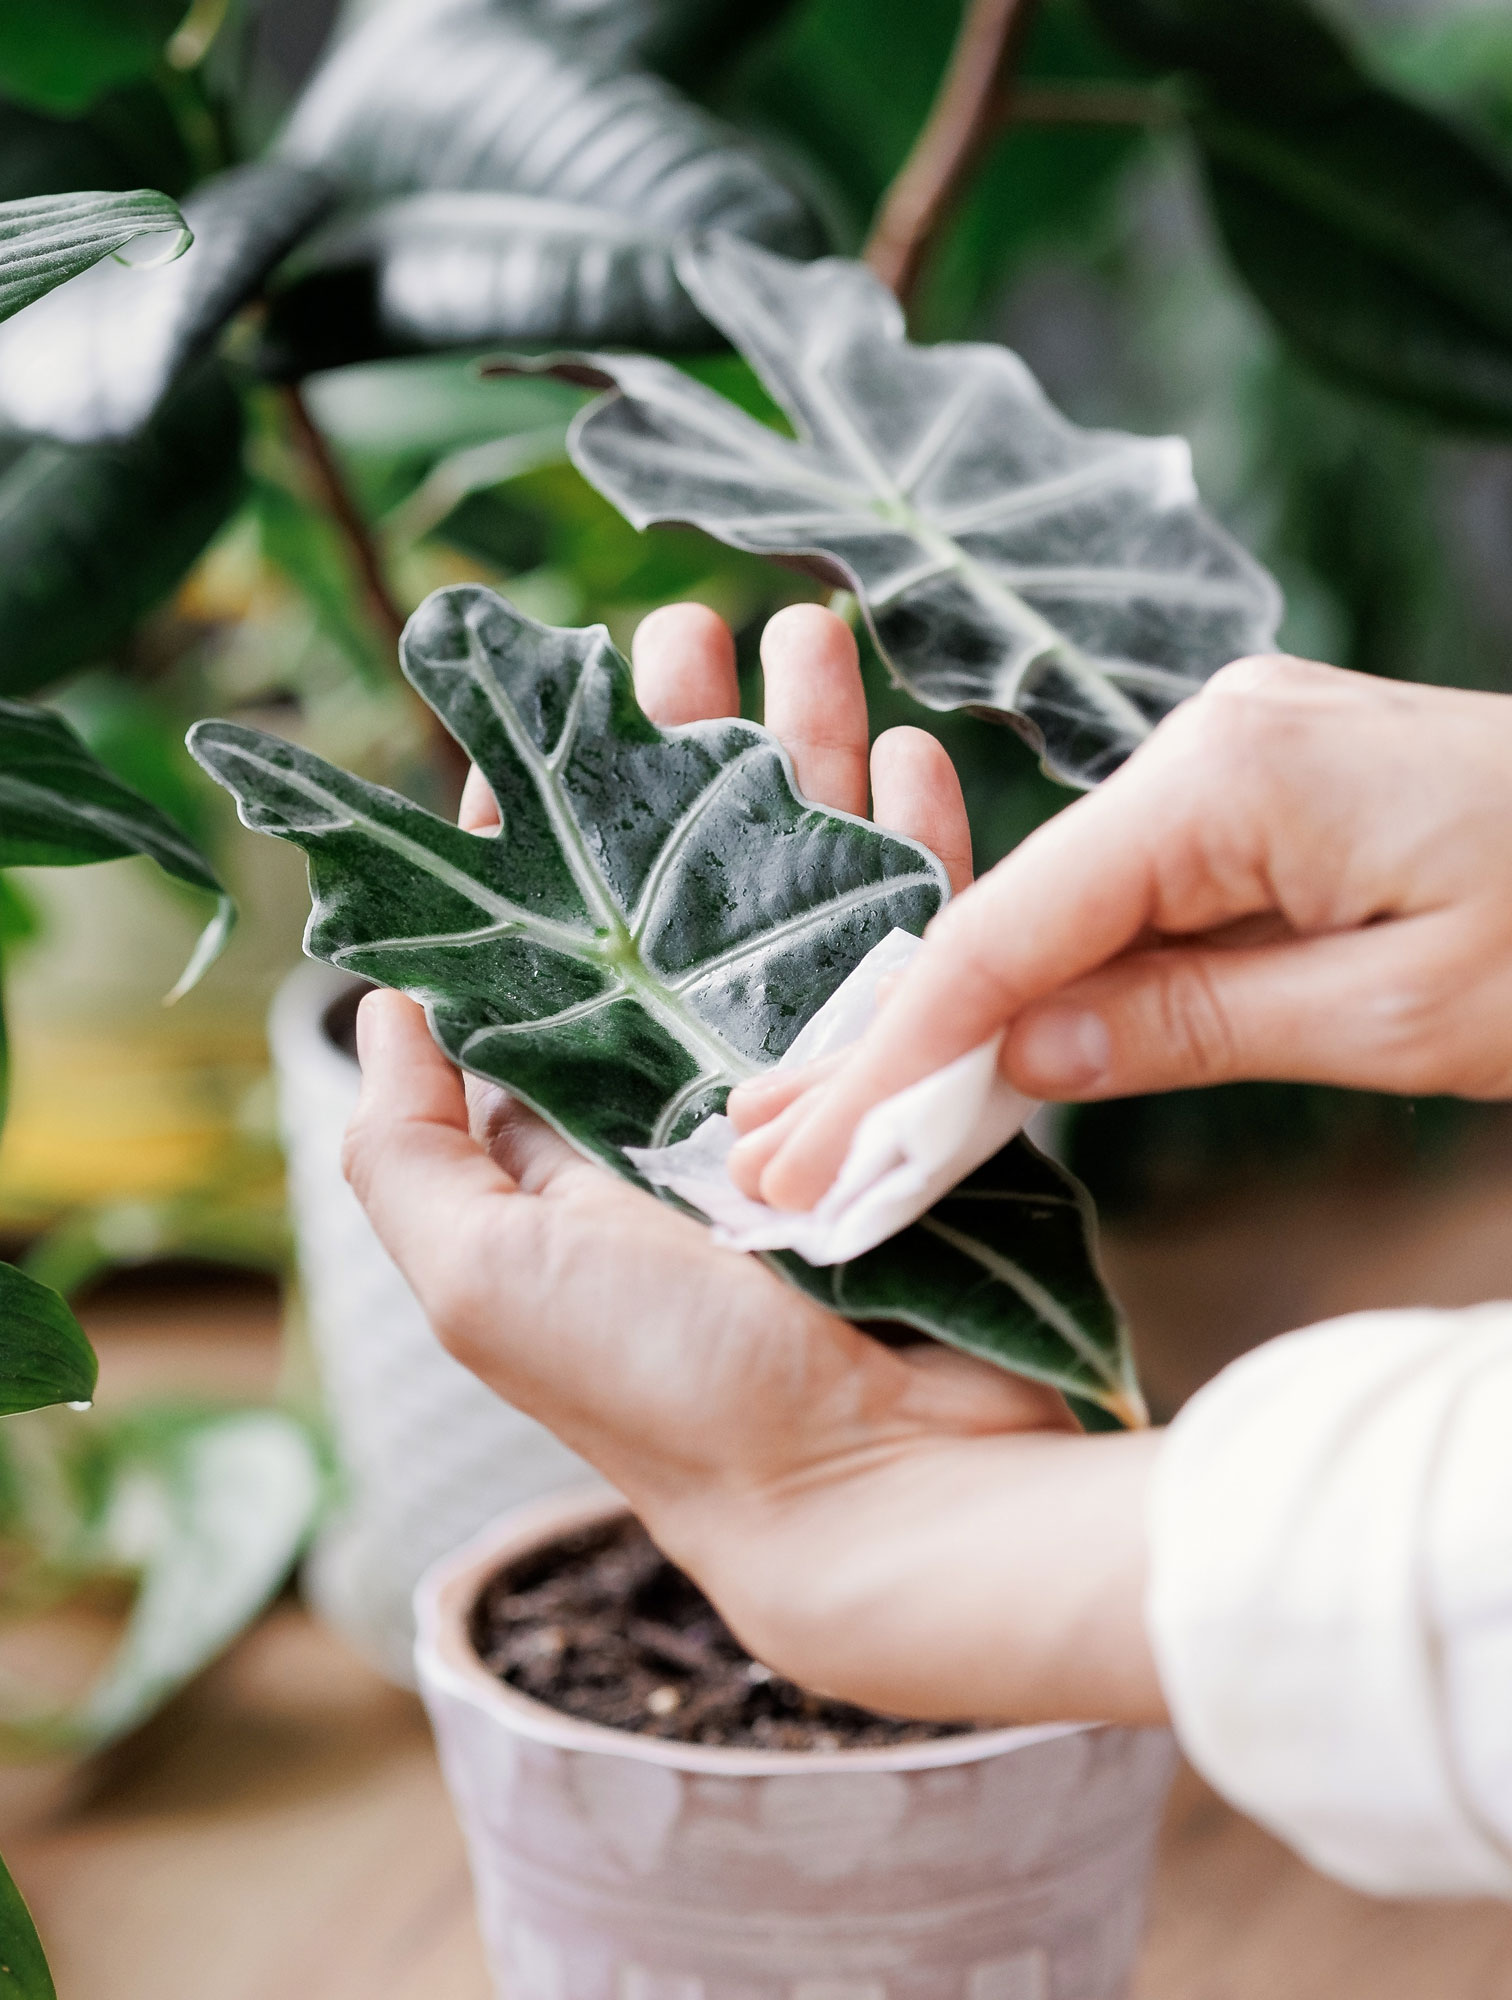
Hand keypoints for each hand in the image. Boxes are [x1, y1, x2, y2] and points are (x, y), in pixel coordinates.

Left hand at [347, 602, 1164, 1725]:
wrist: (871, 1495)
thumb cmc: (660, 1391)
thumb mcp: (475, 1277)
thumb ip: (403, 1146)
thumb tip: (376, 1002)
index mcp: (580, 1114)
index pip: (550, 932)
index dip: (540, 820)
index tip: (534, 704)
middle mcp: (695, 1081)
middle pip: (683, 871)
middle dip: (680, 743)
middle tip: (683, 621)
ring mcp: (822, 1077)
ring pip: (808, 874)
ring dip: (808, 749)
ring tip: (804, 626)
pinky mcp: (935, 1088)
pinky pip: (932, 937)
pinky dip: (925, 841)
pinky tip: (913, 745)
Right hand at [725, 656, 1511, 1212]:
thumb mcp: (1403, 1014)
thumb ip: (1186, 1026)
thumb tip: (1015, 1059)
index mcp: (1231, 772)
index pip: (1009, 926)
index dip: (894, 1047)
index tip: (806, 1147)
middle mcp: (1210, 735)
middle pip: (1015, 908)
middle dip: (902, 1036)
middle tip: (786, 1145)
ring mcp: (1237, 752)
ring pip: (1065, 905)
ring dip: (975, 1016)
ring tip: (857, 1113)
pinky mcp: (1267, 787)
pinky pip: (1132, 894)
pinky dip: (1065, 981)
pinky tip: (993, 1051)